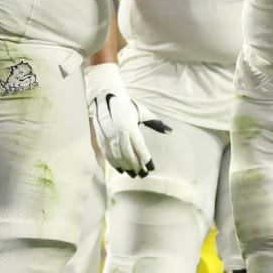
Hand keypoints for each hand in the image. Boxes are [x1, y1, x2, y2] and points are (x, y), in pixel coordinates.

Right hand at [85, 63, 161, 177]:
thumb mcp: (143, 112)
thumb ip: (156, 123)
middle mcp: (119, 133)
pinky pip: (107, 155)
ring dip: (126, 167)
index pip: (139, 148)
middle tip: (143, 175)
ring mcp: (108, 137)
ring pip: (118, 157)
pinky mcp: (101, 139)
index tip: (151, 168)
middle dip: (136, 167)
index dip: (145, 160)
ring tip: (133, 175)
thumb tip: (170, 131)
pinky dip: (114, 164)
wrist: (105, 97)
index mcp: (130, 127)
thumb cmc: (127, 106)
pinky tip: (120, 169)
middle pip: (129, 155)